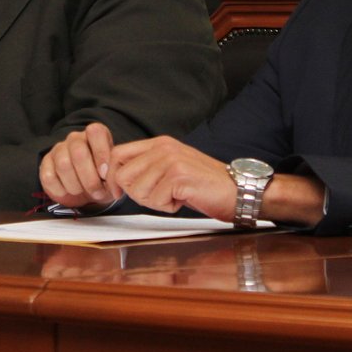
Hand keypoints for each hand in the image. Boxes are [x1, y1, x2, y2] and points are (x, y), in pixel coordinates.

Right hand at [40, 123, 119, 208]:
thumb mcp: (113, 174)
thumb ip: (114, 173)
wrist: (85, 188)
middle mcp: (75, 138)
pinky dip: (60, 189)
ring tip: (83, 192)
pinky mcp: (46, 163)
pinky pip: (49, 176)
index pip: (95, 132)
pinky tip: (68, 191)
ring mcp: (58, 149)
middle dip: (90, 179)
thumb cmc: (102, 178)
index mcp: (94, 135)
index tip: (105, 174)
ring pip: (63, 165)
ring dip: (76, 186)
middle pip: (78, 152)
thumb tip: (112, 180)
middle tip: (98, 192)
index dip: (101, 154)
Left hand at [107, 136, 237, 219]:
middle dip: (135, 194)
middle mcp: (163, 147)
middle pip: (122, 175)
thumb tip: (117, 179)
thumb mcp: (172, 169)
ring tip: (174, 196)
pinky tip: (183, 200)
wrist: (239, 191)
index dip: (112, 177)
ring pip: (138, 190)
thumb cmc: (204, 185)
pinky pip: (155, 200)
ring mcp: (171, 160)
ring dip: (154, 202)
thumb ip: (148, 168)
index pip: (117, 154)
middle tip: (159, 197)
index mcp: (159, 143)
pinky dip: (167, 207)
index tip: (118, 193)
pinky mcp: (179, 176)